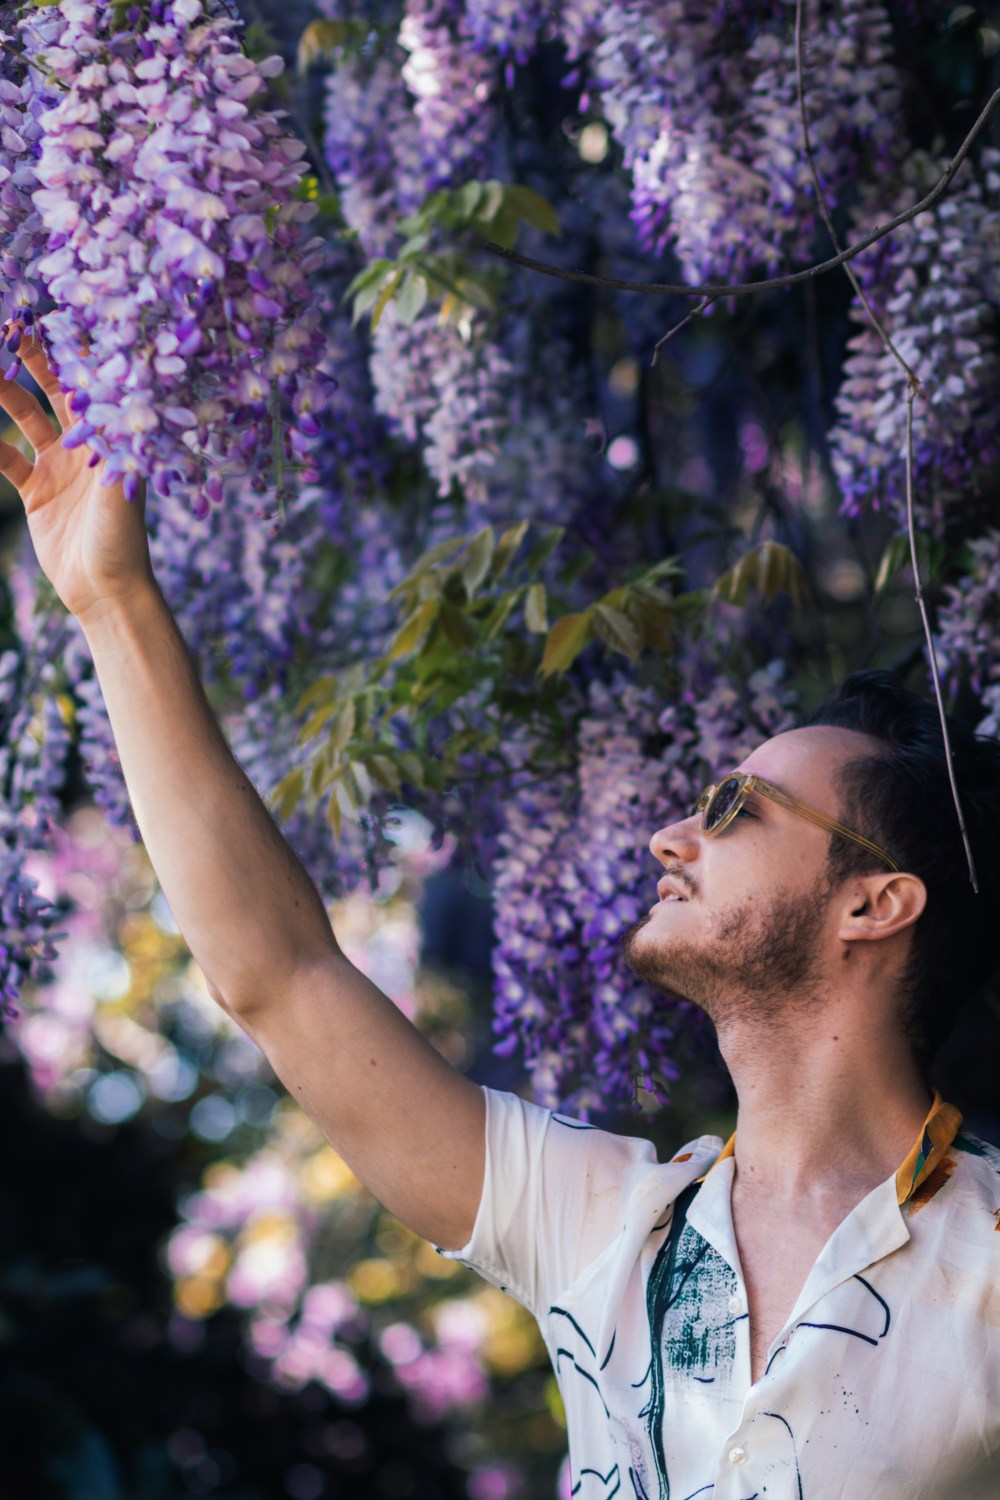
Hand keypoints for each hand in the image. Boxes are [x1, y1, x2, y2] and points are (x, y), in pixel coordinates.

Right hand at [0, 325, 155, 625]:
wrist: (104, 590)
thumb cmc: (122, 539)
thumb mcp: (120, 486)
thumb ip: (113, 440)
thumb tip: (119, 389)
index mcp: (110, 436)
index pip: (88, 381)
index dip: (68, 349)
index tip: (45, 316)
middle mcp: (85, 444)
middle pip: (52, 389)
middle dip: (29, 358)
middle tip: (5, 329)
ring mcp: (57, 465)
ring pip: (22, 415)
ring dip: (0, 391)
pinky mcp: (35, 490)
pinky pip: (3, 455)